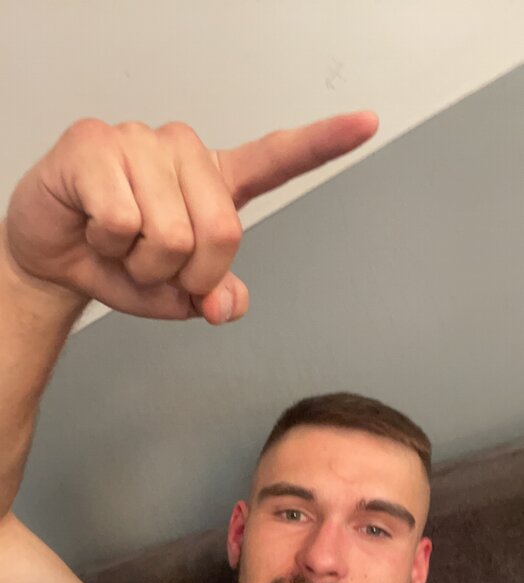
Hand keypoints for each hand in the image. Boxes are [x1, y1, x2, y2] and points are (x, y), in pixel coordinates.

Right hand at [4, 112, 377, 323]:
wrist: (56, 258)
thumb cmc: (119, 263)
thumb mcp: (177, 294)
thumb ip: (214, 296)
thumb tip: (226, 305)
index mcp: (214, 183)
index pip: (276, 157)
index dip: (324, 142)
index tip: (368, 123)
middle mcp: (184, 154)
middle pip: (222, 231)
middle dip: (187, 275)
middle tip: (154, 269)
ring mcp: (140, 143)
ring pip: (169, 232)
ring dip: (140, 264)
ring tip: (119, 246)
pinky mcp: (95, 144)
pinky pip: (121, 220)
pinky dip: (107, 246)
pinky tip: (94, 229)